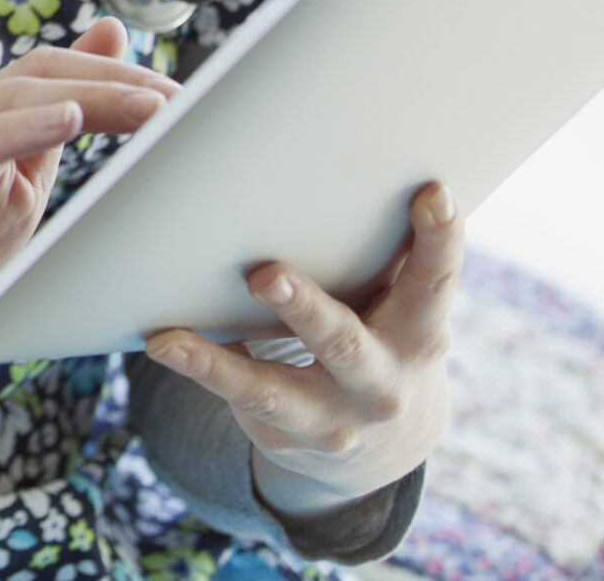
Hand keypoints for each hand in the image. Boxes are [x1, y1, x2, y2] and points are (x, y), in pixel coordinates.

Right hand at [0, 15, 178, 397]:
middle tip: (160, 102)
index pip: (45, 75)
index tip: (176, 93)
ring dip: (22, 124)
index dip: (110, 74)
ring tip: (74, 115)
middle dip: (90, 92)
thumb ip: (64, 110)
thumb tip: (112, 33)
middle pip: (15, 93)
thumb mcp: (26, 173)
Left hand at [143, 183, 460, 514]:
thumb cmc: (381, 337)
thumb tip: (347, 158)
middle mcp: (381, 384)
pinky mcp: (287, 435)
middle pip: (343, 344)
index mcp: (418, 336)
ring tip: (171, 339)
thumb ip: (384, 255)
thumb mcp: (399, 309)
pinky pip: (237, 401)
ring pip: (273, 390)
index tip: (432, 191)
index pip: (434, 284)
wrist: (382, 446)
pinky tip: (163, 344)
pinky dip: (199, 371)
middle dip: (304, 311)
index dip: (439, 240)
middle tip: (265, 274)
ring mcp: (333, 419)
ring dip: (221, 364)